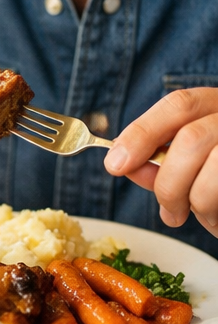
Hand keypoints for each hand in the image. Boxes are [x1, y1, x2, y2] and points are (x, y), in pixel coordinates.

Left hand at [105, 87, 217, 233]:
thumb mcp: (193, 158)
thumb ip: (161, 159)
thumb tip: (126, 165)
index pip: (178, 106)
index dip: (142, 133)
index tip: (114, 164)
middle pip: (192, 140)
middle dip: (168, 183)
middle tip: (167, 212)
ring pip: (214, 173)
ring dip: (198, 205)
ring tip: (201, 218)